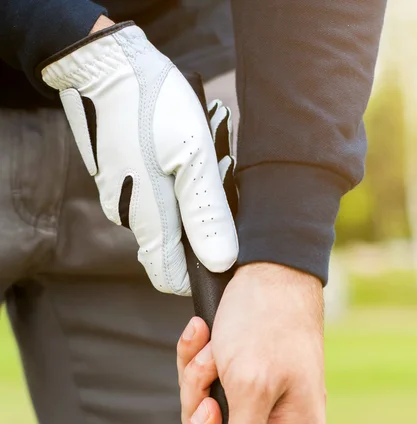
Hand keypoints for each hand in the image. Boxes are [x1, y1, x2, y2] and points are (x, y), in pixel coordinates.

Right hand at [40, 22, 237, 294]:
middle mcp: (131, 215)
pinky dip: (178, 178)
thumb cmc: (153, 105)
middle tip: (221, 181)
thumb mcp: (193, 158)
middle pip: (175, 245)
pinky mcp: (121, 176)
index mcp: (150, 219)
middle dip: (204, 223)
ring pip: (168, 215)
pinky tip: (187, 148)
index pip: (170, 278)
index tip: (223, 250)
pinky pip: (156, 192)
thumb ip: (206, 214)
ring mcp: (122, 196)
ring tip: (207, 155)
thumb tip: (220, 262)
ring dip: (193, 195)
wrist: (103, 62)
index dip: (199, 275)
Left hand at [177, 263, 325, 423]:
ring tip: (208, 350)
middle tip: (207, 394)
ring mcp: (259, 399)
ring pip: (210, 422)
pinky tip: (202, 335)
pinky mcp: (240, 377)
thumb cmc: (266, 325)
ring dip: (198, 386)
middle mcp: (278, 423)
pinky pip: (206, 389)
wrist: (267, 270)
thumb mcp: (251, 389)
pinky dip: (197, 365)